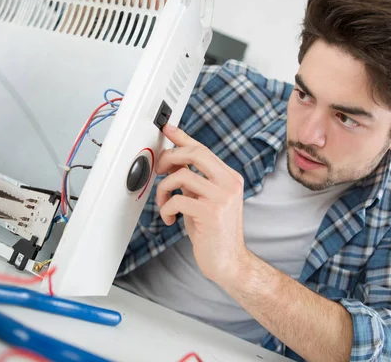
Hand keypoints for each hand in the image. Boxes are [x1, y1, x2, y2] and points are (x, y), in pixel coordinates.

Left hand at [155, 124, 249, 286]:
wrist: (229, 262)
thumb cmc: (215, 233)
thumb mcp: (204, 201)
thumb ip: (195, 182)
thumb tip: (174, 164)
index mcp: (230, 178)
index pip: (203, 149)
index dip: (182, 137)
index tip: (167, 129)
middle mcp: (230, 183)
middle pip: (195, 153)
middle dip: (170, 157)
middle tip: (160, 170)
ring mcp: (222, 196)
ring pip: (182, 175)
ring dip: (164, 189)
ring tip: (165, 204)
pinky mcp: (211, 212)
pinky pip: (177, 199)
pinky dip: (166, 208)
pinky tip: (169, 219)